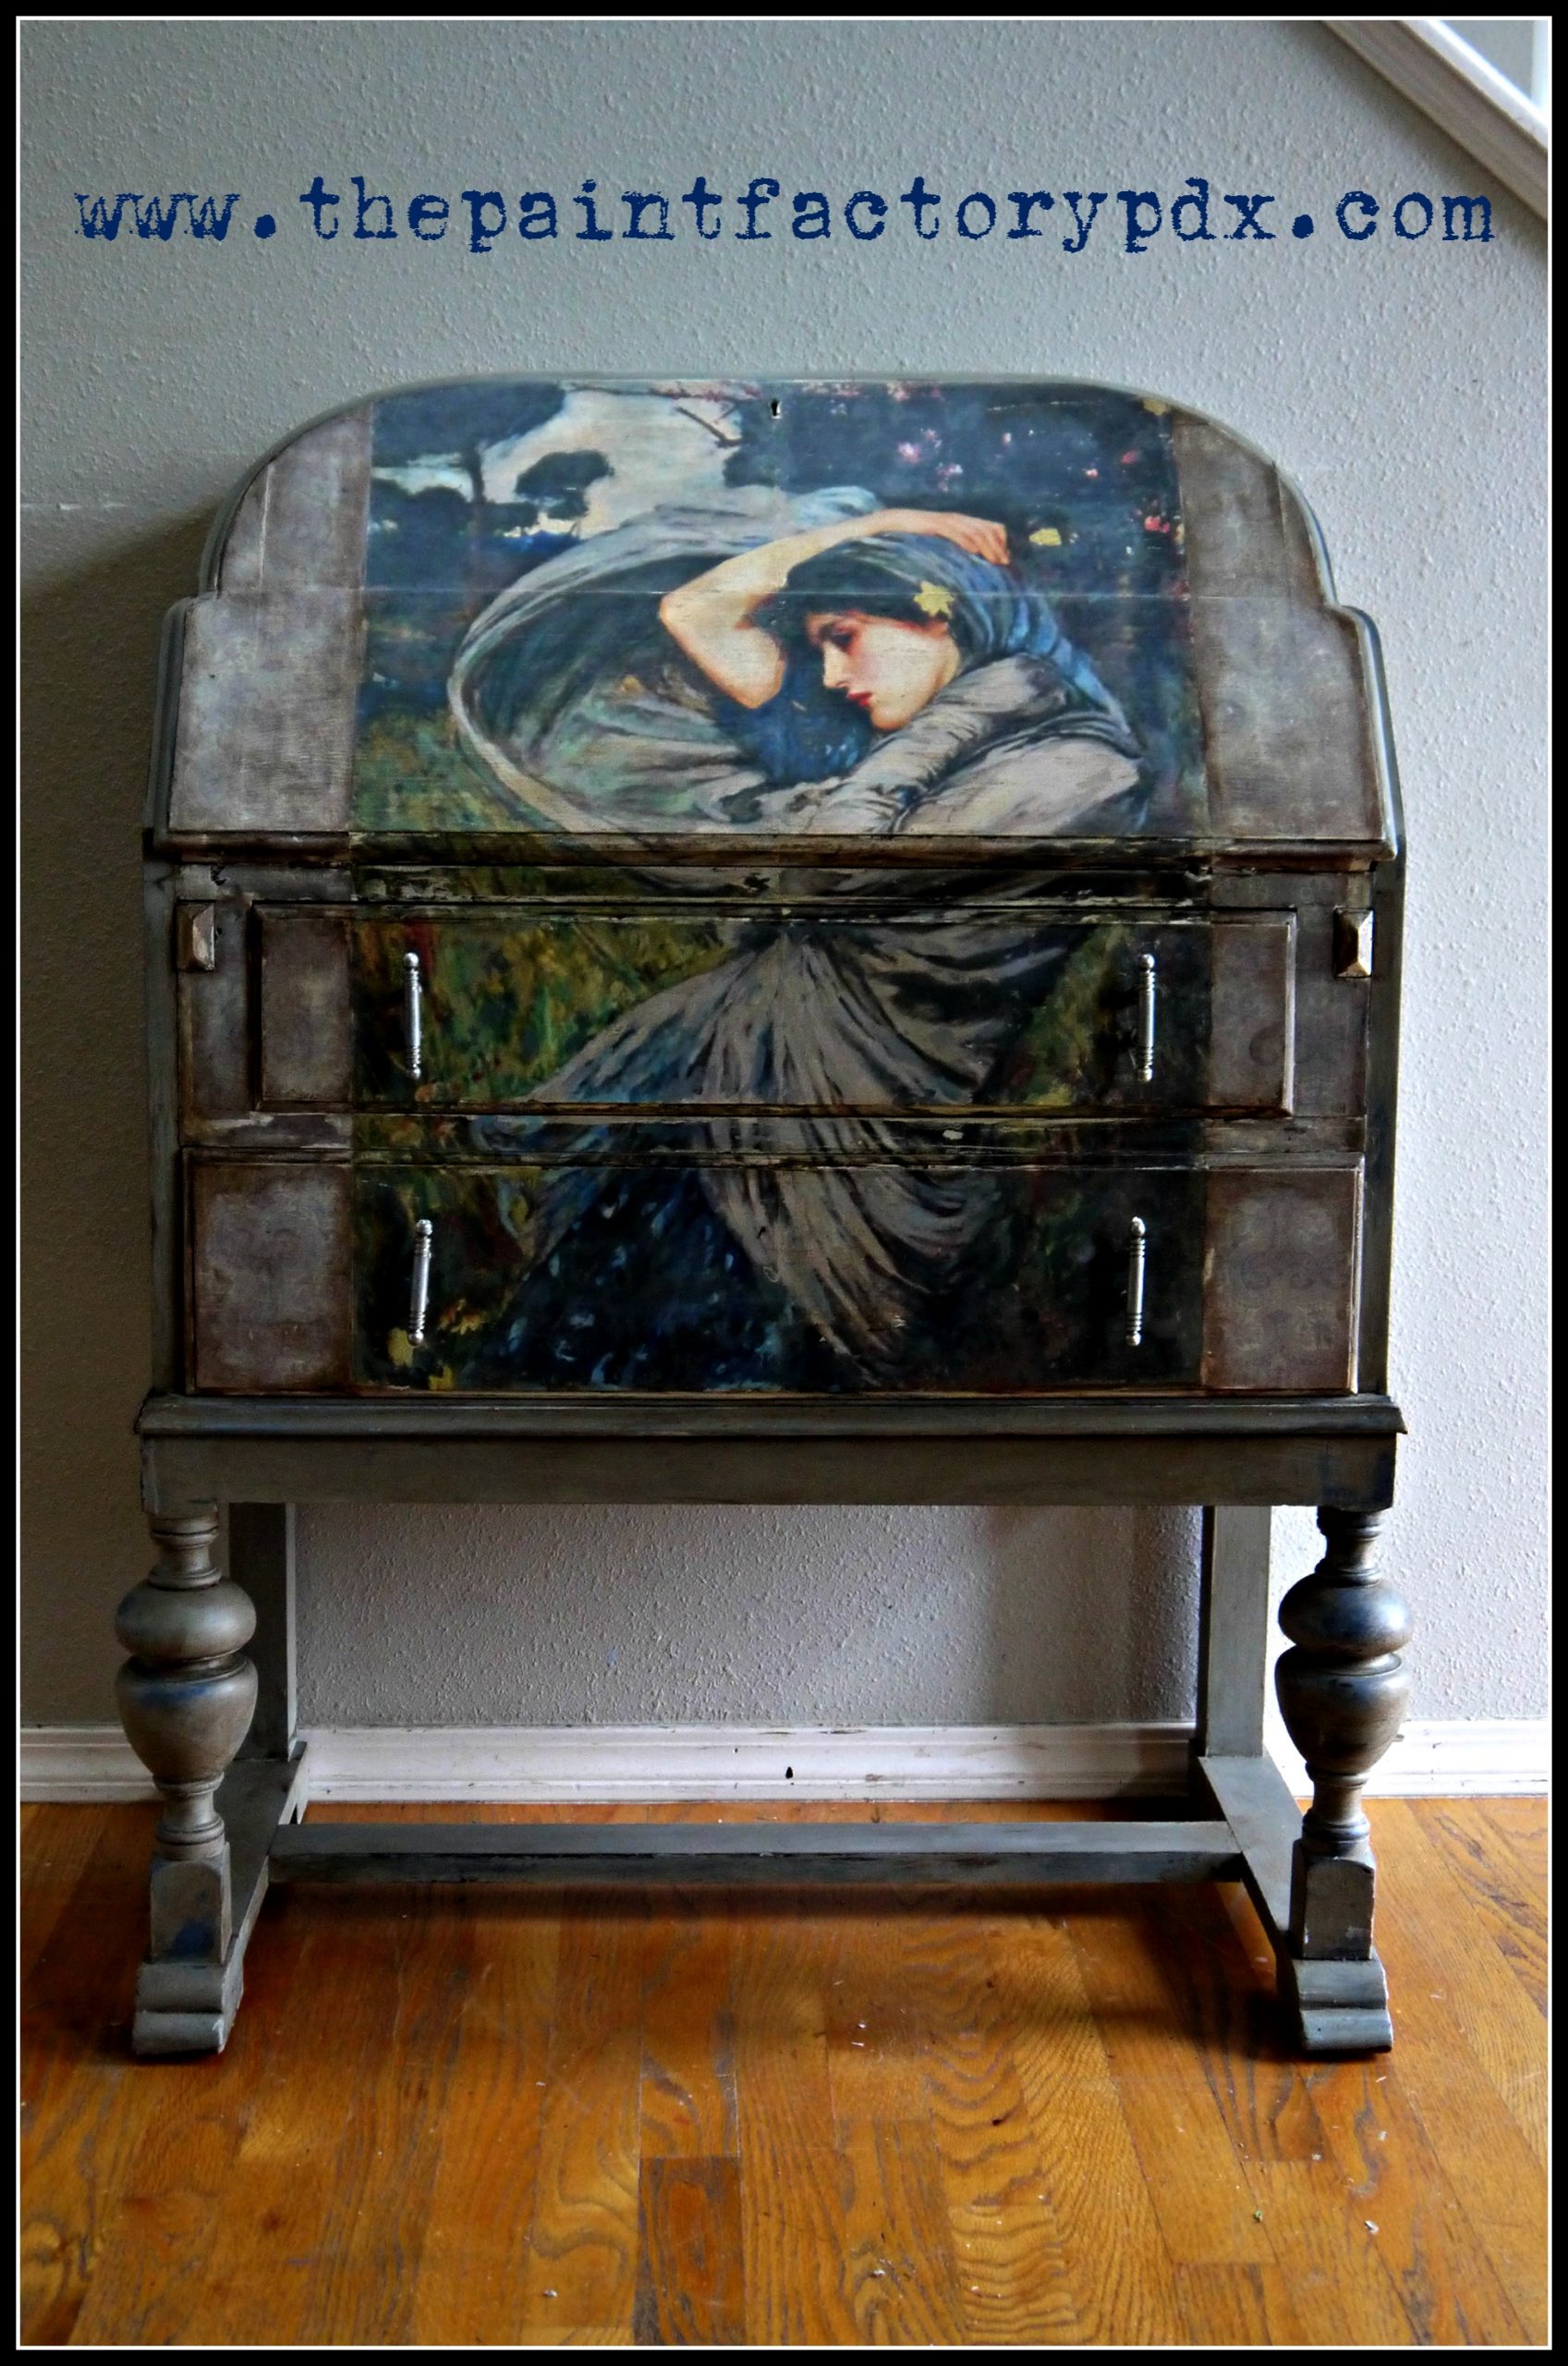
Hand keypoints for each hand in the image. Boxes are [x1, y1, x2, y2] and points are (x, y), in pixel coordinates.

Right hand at [862, 508, 1008, 563]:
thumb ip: (955, 548)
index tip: (1006, 560)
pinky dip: (966, 540)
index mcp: (961, 522)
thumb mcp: (941, 543)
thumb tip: (969, 566)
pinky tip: (974, 551)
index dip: (1001, 541)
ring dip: (986, 546)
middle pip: (985, 529)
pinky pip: (954, 532)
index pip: (990, 526)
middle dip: (997, 547)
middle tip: (1004, 564)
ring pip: (973, 530)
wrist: (894, 522)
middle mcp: (957, 519)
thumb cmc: (916, 537)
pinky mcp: (935, 524)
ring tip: (994, 561)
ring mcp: (946, 520)